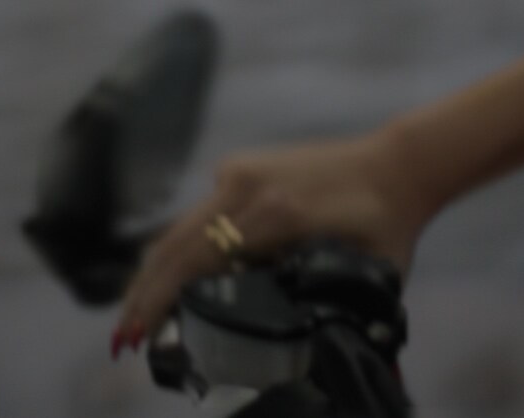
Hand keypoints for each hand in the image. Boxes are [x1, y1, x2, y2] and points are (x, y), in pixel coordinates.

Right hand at [111, 129, 434, 356]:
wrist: (398, 166)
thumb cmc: (389, 226)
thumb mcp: (367, 275)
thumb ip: (333, 307)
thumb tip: (310, 357)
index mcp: (279, 214)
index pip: (199, 260)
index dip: (162, 300)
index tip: (140, 336)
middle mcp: (250, 187)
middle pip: (174, 246)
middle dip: (143, 295)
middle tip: (124, 340)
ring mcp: (241, 171)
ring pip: (179, 229)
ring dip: (154, 274)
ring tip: (137, 319)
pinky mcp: (241, 166)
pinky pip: (199, 214)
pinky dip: (179, 249)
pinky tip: (168, 280)